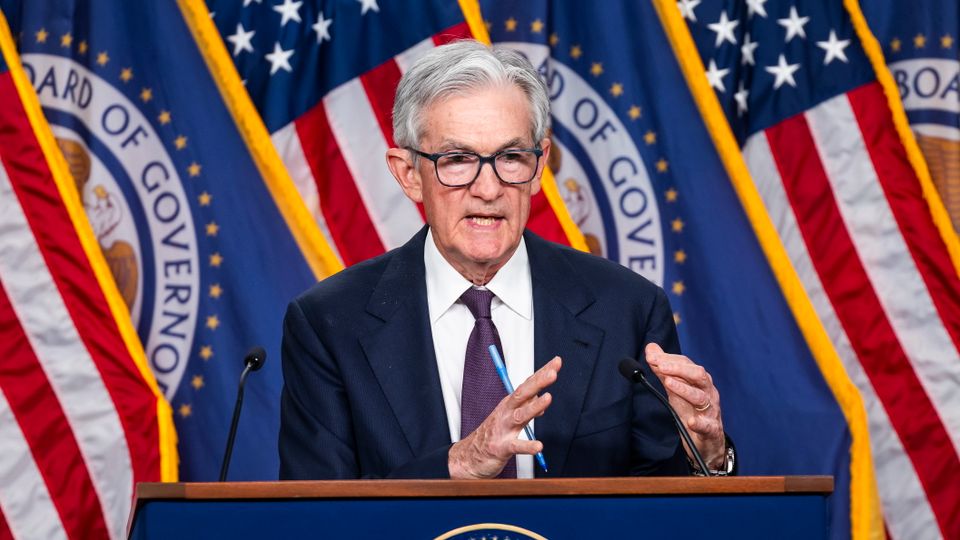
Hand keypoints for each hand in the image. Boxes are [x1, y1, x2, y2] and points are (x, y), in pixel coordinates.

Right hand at [448, 356, 561, 478]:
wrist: (469, 457)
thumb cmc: (492, 435)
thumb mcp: (510, 417)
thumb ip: (527, 407)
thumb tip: (543, 397)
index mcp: (510, 404)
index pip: (528, 385)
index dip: (542, 373)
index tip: (557, 362)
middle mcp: (506, 413)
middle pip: (523, 394)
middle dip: (538, 383)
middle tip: (553, 373)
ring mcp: (503, 429)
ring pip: (520, 416)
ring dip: (534, 406)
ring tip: (548, 398)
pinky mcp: (501, 448)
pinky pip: (516, 446)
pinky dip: (527, 446)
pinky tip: (538, 446)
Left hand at [645, 343, 725, 469]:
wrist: (707, 438)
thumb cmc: (691, 409)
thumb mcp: (675, 388)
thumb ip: (664, 369)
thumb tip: (651, 349)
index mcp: (699, 380)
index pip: (687, 364)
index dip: (670, 359)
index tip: (652, 357)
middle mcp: (707, 392)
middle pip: (698, 375)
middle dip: (679, 369)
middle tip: (660, 366)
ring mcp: (710, 410)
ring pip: (701, 397)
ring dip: (684, 389)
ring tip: (668, 383)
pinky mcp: (710, 429)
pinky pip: (707, 426)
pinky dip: (700, 423)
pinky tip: (692, 421)